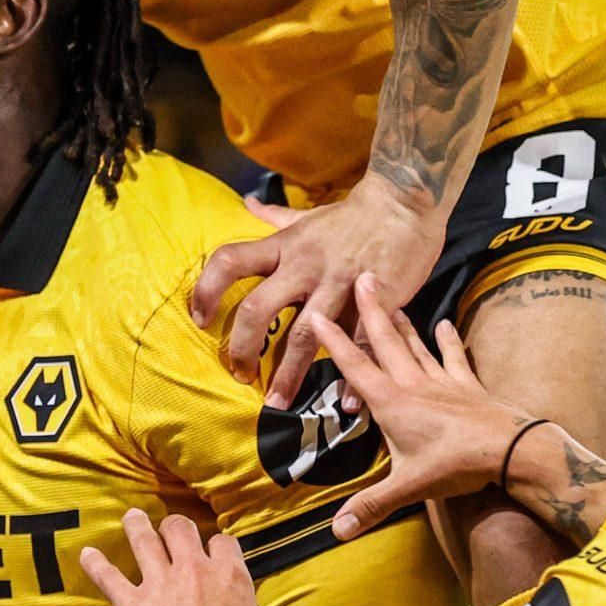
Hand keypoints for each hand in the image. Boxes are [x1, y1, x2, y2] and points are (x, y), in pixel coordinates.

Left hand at [80, 511, 265, 605]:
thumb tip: (241, 600)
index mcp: (228, 576)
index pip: (222, 542)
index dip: (215, 546)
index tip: (210, 551)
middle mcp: (193, 570)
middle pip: (180, 529)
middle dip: (174, 527)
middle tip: (169, 530)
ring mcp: (160, 584)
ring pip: (144, 540)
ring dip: (136, 525)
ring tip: (132, 517)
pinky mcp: (132, 604)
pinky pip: (108, 576)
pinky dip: (95, 564)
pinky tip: (86, 554)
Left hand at [190, 181, 445, 406]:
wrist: (406, 202)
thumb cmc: (353, 214)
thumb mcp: (308, 216)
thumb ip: (275, 216)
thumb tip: (247, 204)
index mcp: (283, 247)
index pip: (230, 263)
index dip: (207, 290)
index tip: (199, 319)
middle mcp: (303, 266)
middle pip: (259, 309)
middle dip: (244, 347)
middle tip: (240, 375)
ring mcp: (338, 284)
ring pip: (305, 335)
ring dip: (289, 373)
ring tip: (278, 402)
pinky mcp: (374, 299)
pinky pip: (360, 342)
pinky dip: (353, 375)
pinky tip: (347, 403)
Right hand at [301, 273, 527, 539]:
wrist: (511, 451)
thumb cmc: (457, 465)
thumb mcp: (408, 487)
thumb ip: (370, 506)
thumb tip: (336, 533)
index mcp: (391, 403)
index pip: (353, 367)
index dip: (332, 342)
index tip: (314, 315)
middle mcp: (413, 384)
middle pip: (384, 342)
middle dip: (370, 310)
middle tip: (361, 277)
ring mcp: (443, 382)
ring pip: (414, 344)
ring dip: (400, 321)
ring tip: (390, 299)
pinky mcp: (468, 386)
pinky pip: (454, 357)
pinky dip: (448, 340)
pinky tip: (445, 324)